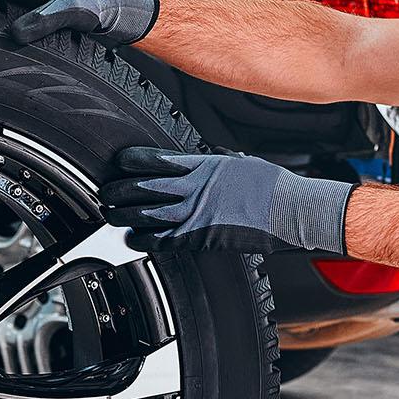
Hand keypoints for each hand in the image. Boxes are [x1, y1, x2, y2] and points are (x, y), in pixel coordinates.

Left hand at [100, 147, 353, 255]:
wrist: (292, 209)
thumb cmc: (275, 187)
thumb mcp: (245, 164)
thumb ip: (222, 162)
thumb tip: (215, 158)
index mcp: (205, 165)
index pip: (158, 159)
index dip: (134, 160)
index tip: (120, 161)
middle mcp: (197, 187)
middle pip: (145, 186)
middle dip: (121, 189)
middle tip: (106, 192)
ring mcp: (198, 213)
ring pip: (148, 213)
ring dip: (125, 214)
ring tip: (111, 214)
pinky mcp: (203, 237)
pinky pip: (165, 240)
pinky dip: (145, 239)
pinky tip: (133, 239)